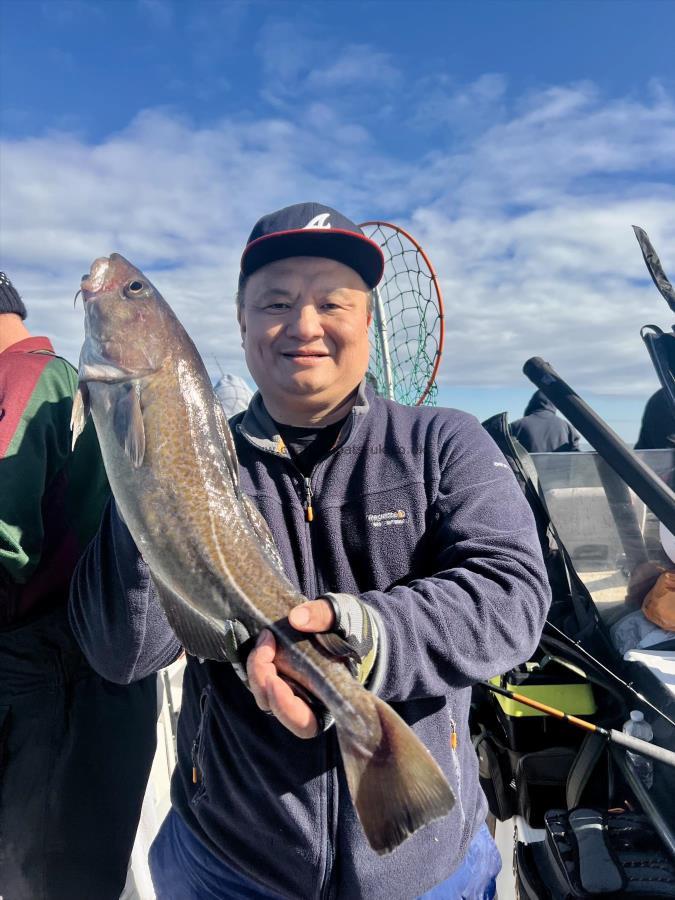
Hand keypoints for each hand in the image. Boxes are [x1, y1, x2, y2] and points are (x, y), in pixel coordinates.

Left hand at [246, 599, 334, 738]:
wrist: (346, 622)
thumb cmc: (350, 627)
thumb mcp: (345, 615)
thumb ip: (324, 615)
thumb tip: (297, 618)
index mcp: (330, 701)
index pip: (305, 724)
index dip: (286, 708)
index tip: (274, 681)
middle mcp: (307, 702)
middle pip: (273, 707)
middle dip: (262, 680)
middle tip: (265, 648)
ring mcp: (290, 689)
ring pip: (263, 693)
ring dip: (257, 668)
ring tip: (266, 637)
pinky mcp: (278, 676)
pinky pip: (260, 678)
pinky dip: (257, 661)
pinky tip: (264, 638)